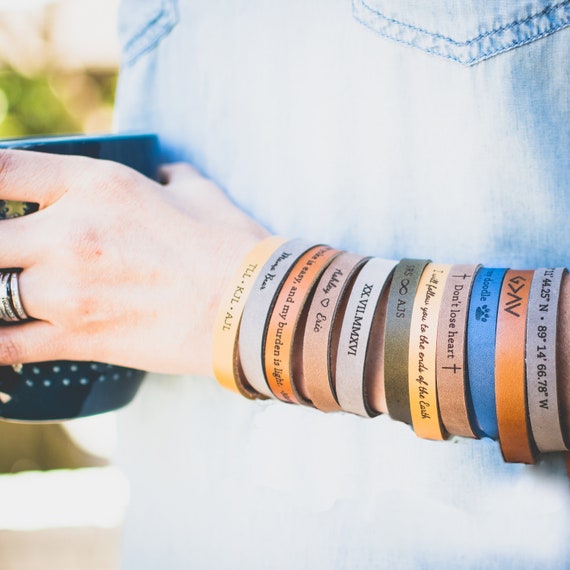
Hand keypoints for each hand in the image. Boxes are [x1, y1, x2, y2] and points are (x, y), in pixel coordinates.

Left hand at [0, 150, 268, 374]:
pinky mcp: (78, 338)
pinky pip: (4, 346)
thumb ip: (169, 177)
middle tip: (13, 256)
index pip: (1, 169)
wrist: (255, 308)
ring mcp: (68, 290)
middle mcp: (70, 232)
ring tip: (14, 294)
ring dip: (0, 292)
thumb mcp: (199, 192)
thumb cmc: (231, 247)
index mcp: (97, 185)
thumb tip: (165, 175)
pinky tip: (0, 339)